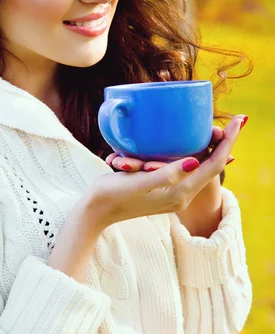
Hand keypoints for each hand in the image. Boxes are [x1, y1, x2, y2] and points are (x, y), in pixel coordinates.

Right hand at [89, 115, 246, 228]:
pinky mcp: (163, 189)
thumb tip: (193, 161)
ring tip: (223, 129)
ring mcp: (172, 193)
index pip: (213, 166)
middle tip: (236, 121)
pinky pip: (186, 169)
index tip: (239, 122)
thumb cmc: (113, 195)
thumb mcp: (138, 183)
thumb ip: (166, 174)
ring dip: (212, 149)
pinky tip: (198, 145)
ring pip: (200, 167)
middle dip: (225, 143)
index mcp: (179, 193)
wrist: (96, 212)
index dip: (227, 143)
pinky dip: (196, 154)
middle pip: (212, 166)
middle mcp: (180, 194)